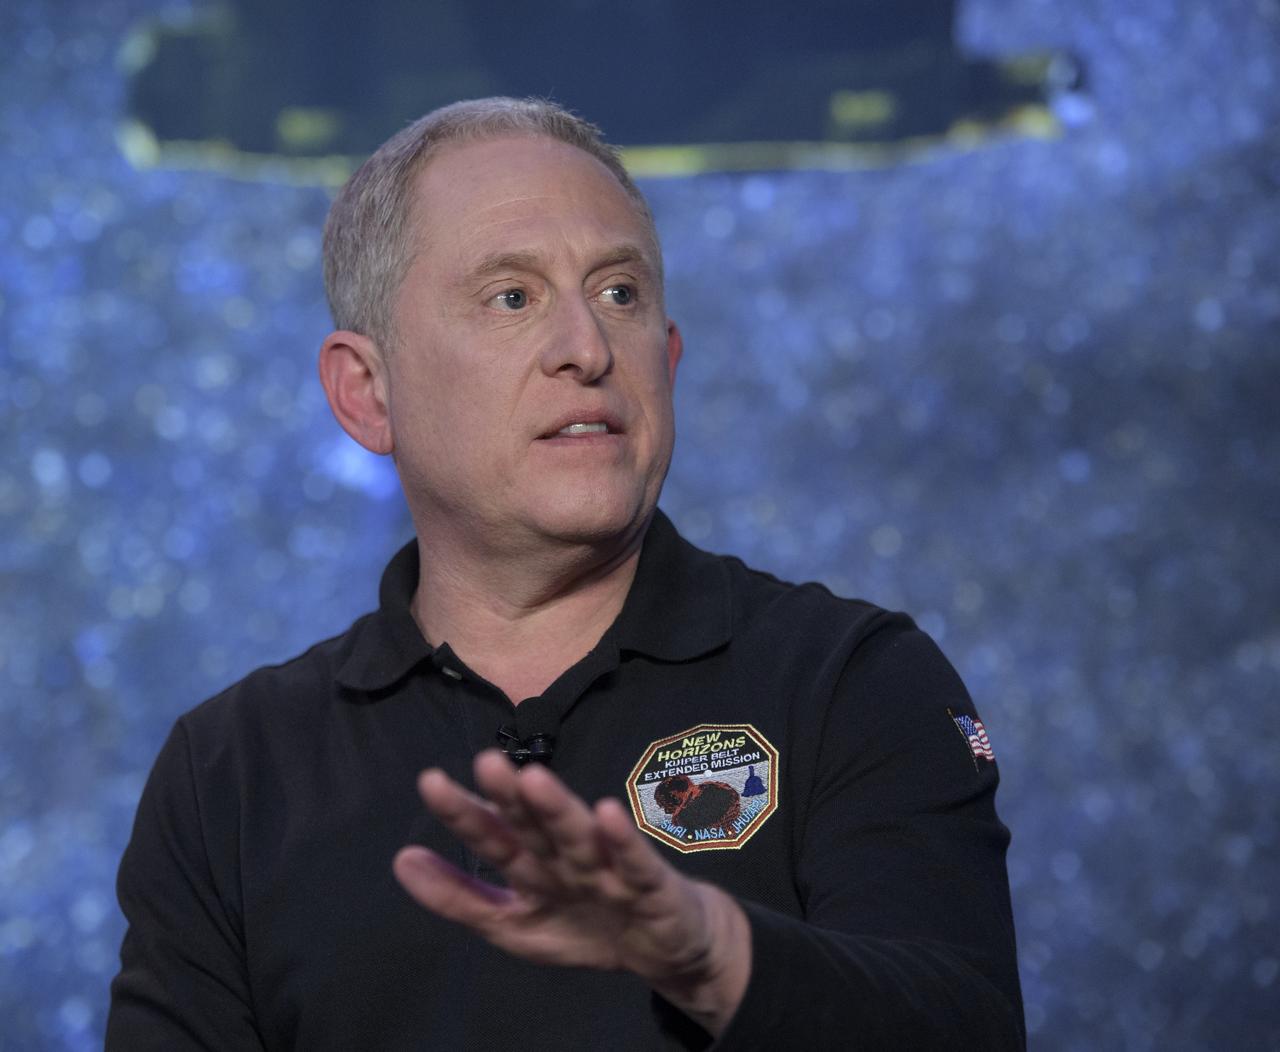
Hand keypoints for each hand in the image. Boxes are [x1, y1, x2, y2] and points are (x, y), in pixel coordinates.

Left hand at [393, 749, 750, 1035]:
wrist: (670, 946)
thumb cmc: (589, 924)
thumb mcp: (515, 925)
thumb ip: (459, 898)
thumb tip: (401, 859)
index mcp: (532, 864)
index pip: (492, 835)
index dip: (462, 813)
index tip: (430, 782)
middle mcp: (565, 855)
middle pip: (534, 825)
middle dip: (510, 798)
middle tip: (486, 763)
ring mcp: (607, 865)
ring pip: (578, 836)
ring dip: (558, 809)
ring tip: (534, 780)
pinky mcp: (649, 882)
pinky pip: (633, 861)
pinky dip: (620, 840)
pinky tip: (606, 814)